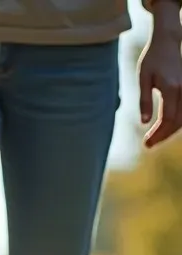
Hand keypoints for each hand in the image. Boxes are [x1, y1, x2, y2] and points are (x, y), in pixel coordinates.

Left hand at [139, 8, 181, 147]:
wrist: (168, 42)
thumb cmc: (152, 59)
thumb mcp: (143, 79)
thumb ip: (144, 101)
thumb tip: (145, 122)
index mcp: (171, 88)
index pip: (167, 118)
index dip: (158, 134)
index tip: (146, 143)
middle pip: (178, 121)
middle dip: (164, 135)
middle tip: (148, 145)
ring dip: (171, 130)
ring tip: (155, 138)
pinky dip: (177, 121)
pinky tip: (165, 127)